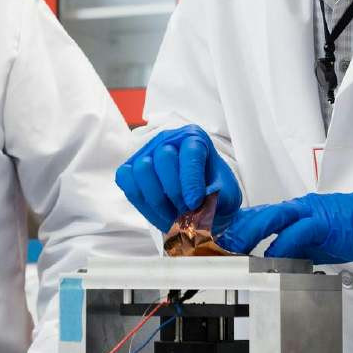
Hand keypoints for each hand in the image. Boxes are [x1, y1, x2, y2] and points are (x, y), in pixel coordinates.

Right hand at [115, 124, 242, 233]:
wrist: (202, 208)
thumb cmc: (214, 196)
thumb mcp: (227, 197)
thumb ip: (219, 197)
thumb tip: (202, 200)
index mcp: (195, 138)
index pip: (190, 152)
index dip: (191, 180)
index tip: (194, 202)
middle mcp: (169, 140)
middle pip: (164, 158)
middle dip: (174, 191)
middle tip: (185, 210)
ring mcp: (147, 153)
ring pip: (143, 168)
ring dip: (157, 198)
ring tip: (172, 214)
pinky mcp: (131, 169)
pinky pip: (125, 178)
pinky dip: (139, 198)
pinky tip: (157, 210)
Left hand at [218, 189, 352, 262]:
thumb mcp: (326, 243)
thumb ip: (303, 251)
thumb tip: (283, 265)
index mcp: (301, 212)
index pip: (263, 217)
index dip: (239, 229)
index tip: (220, 243)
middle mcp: (303, 207)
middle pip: (261, 213)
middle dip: (236, 229)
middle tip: (216, 245)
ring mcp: (315, 212)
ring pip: (274, 216)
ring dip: (251, 233)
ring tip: (234, 248)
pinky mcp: (329, 221)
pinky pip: (300, 230)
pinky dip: (283, 243)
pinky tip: (272, 256)